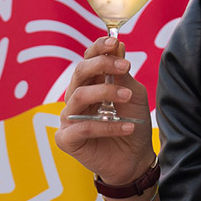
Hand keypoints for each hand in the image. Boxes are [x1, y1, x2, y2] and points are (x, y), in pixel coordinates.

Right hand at [54, 37, 155, 185]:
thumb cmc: (132, 124)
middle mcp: (76, 97)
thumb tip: (117, 45)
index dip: (98, 48)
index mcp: (90, 83)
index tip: (114, 42)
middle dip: (102, 64)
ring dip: (106, 92)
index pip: (87, 59)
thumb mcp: (133, 95)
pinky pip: (82, 127)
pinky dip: (107, 126)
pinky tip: (127, 126)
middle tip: (125, 67)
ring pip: (79, 96)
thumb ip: (123, 74)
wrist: (134, 158)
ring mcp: (68, 118)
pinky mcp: (66, 139)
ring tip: (128, 97)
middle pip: (80, 71)